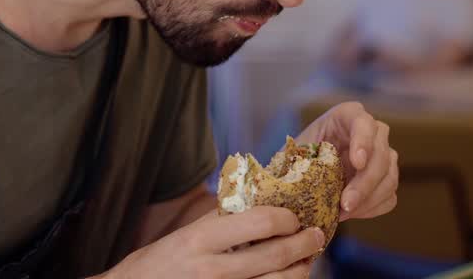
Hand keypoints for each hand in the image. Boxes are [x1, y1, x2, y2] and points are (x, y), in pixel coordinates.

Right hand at [104, 207, 325, 278]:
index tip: (294, 217)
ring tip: (305, 262)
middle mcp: (212, 269)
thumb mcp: (182, 237)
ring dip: (299, 271)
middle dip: (304, 245)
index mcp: (201, 240)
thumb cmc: (156, 266)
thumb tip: (252, 202)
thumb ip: (216, 222)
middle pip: (275, 256)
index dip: (286, 219)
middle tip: (316, 236)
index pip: (259, 222)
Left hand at [297, 101, 398, 221]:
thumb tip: (289, 180)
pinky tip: (352, 213)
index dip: (363, 141)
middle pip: (381, 154)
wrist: (303, 174)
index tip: (357, 163)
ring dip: (368, 200)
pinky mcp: (386, 179)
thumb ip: (294, 159)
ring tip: (344, 212)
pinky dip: (372, 208)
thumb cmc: (296, 158)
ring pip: (389, 177)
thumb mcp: (292, 152)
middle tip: (346, 203)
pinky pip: (389, 196)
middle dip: (364, 183)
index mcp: (347, 115)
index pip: (363, 122)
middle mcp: (372, 131)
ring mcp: (383, 155)